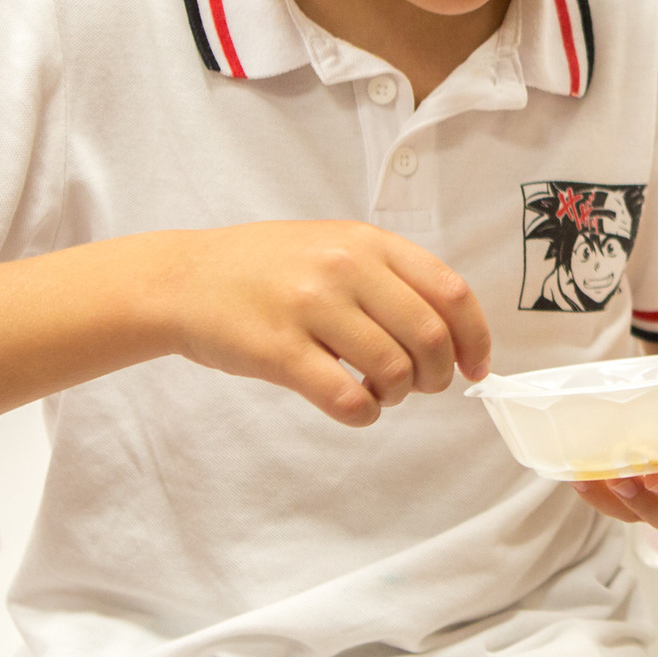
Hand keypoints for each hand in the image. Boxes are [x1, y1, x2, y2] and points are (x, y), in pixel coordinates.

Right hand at [165, 222, 490, 426]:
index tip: (475, 367)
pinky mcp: (278, 350)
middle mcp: (345, 268)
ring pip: (393, 370)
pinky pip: (346, 397)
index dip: (475, 338)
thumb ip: (390, 277)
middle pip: (430, 337)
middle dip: (438, 375)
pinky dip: (364, 414)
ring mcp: (310, 307)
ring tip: (380, 393)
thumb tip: (453, 332)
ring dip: (398, 396)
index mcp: (368, 242)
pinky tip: (356, 409)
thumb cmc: (266, 268)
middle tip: (422, 386)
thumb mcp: (334, 246)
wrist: (181, 279)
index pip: (451, 292)